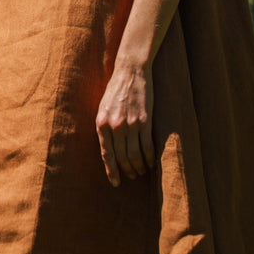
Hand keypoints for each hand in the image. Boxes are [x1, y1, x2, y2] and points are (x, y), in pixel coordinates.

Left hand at [95, 63, 155, 186]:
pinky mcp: (145, 121)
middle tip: (132, 176)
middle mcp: (115, 126)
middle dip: (127, 171)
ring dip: (139, 167)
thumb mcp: (102, 108)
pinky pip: (148, 146)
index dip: (111, 171)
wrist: (130, 71)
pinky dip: (150, 158)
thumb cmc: (115, 89)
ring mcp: (130, 124)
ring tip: (142, 171)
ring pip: (135, 155)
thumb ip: (104, 127)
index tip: (116, 183)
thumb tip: (107, 148)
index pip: (106, 154)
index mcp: (101, 123)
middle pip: (121, 157)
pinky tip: (152, 163)